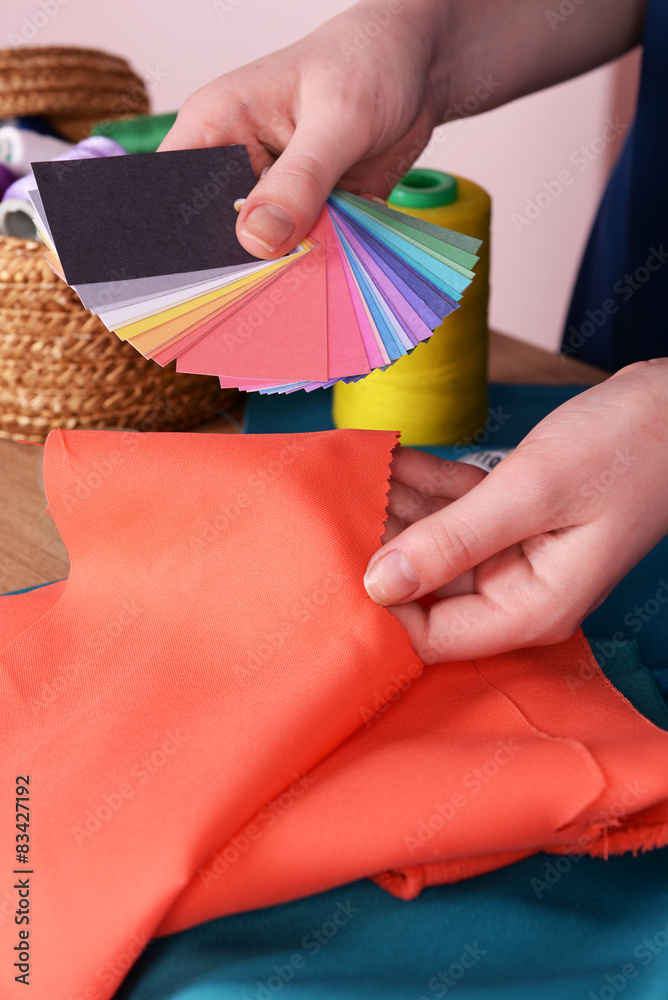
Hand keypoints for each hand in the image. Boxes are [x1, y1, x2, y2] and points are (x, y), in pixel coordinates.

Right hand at [160, 0, 443, 257]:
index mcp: (217, 127)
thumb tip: (258, 239)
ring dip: (282, 269)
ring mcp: (272, 195)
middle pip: (215, 233)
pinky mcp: (305, 215)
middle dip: (238, 263)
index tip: (211, 274)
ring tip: (300, 283)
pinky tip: (328, 273)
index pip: (175, 192)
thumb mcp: (338, 118)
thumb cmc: (369, 61)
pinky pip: (300, 254)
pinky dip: (314, 265)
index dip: (182, 237)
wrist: (420, 67)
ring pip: (259, 251)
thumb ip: (300, 179)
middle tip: (267, 284)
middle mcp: (236, 167)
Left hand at [364, 360, 667, 660]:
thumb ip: (453, 540)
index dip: (379, 604)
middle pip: (426, 587)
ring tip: (352, 474)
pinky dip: (426, 486)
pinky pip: (455, 511)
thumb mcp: (532, 492)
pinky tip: (390, 457)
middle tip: (332, 506)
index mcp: (529, 608)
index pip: (430, 636)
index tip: (334, 558)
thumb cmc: (626, 449)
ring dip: (398, 508)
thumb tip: (377, 583)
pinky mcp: (513, 518)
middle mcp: (517, 591)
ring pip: (435, 543)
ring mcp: (514, 554)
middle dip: (380, 546)